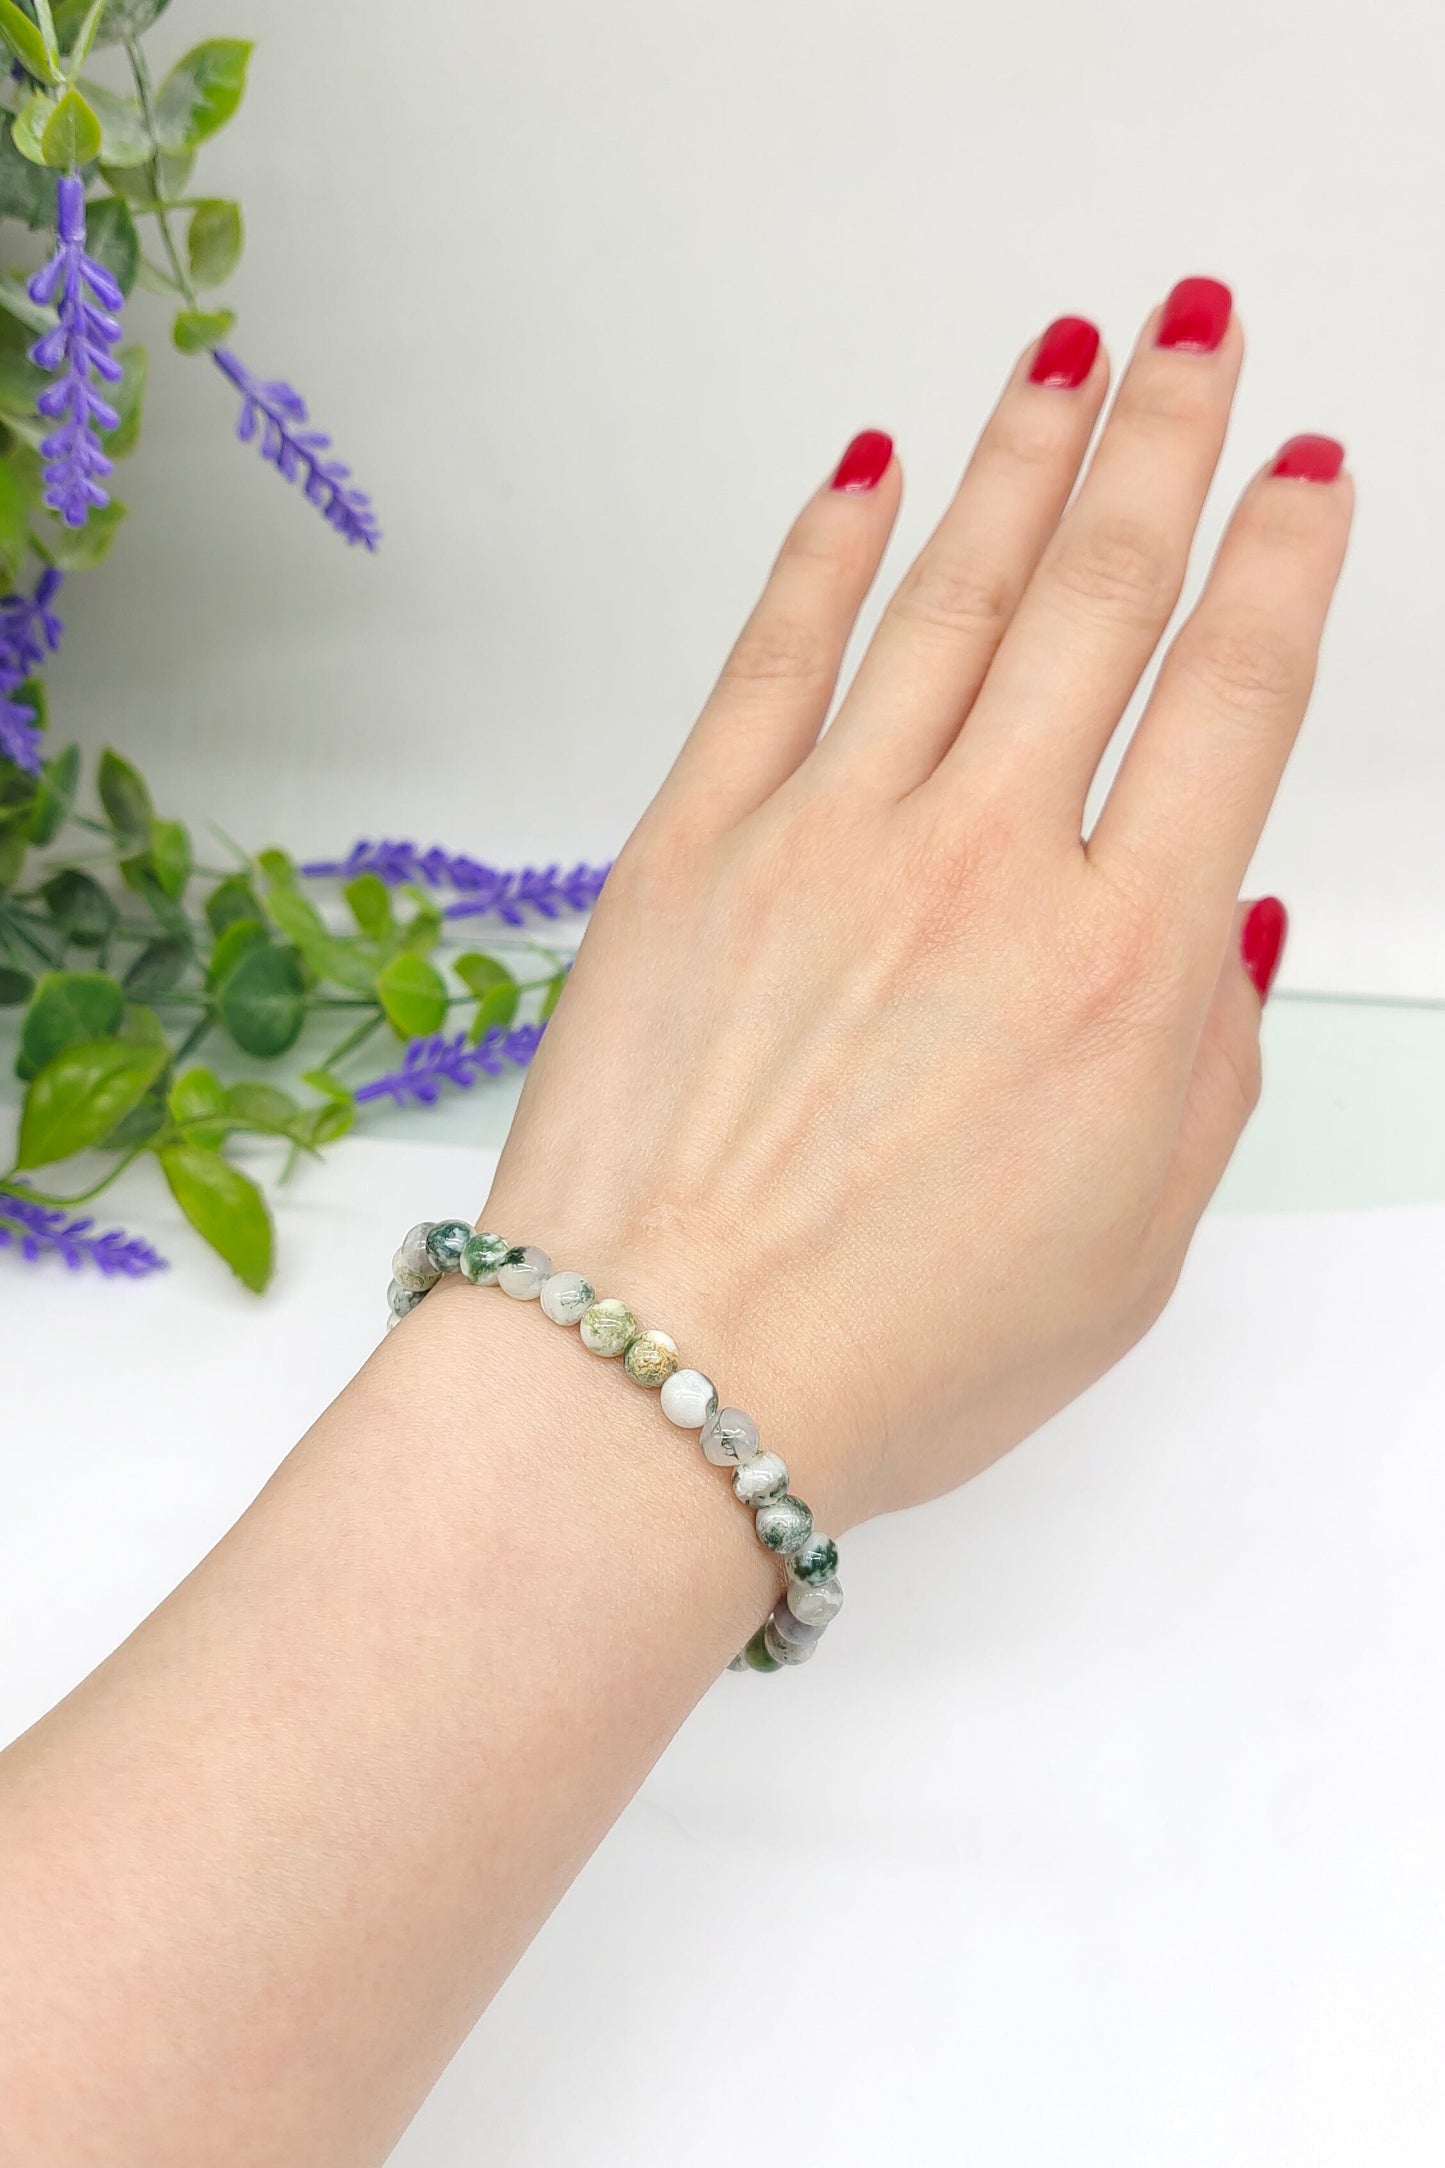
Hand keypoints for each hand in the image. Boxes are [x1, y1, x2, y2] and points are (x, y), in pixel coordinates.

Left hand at [487, 280, 1350, 1529]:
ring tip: (1072, 359)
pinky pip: (774, 657)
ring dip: (1022, 463)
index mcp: (1120, 972)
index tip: (1302, 469)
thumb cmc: (897, 1350)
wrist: (662, 1380)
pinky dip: (826, 551)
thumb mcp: (1132, 1249)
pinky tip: (867, 473)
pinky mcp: (694, 846)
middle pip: (1099, 604)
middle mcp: (984, 869)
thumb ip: (1206, 1066)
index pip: (1233, 703)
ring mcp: (827, 838)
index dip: (1281, 564)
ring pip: (949, 599)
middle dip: (1167, 445)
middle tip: (1202, 336)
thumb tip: (1230, 920)